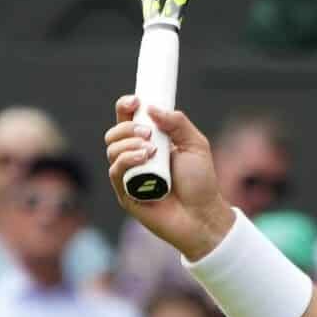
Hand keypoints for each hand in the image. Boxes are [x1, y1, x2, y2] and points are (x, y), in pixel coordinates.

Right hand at [104, 97, 236, 260]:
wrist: (203, 214)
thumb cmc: (201, 182)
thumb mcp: (196, 145)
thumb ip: (178, 123)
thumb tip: (152, 108)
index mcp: (149, 142)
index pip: (128, 120)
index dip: (126, 107)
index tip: (135, 101)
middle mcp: (135, 158)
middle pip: (114, 133)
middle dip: (127, 127)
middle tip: (148, 133)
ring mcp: (129, 176)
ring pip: (112, 150)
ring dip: (128, 144)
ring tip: (151, 150)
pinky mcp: (125, 194)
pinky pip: (115, 172)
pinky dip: (127, 160)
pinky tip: (144, 158)